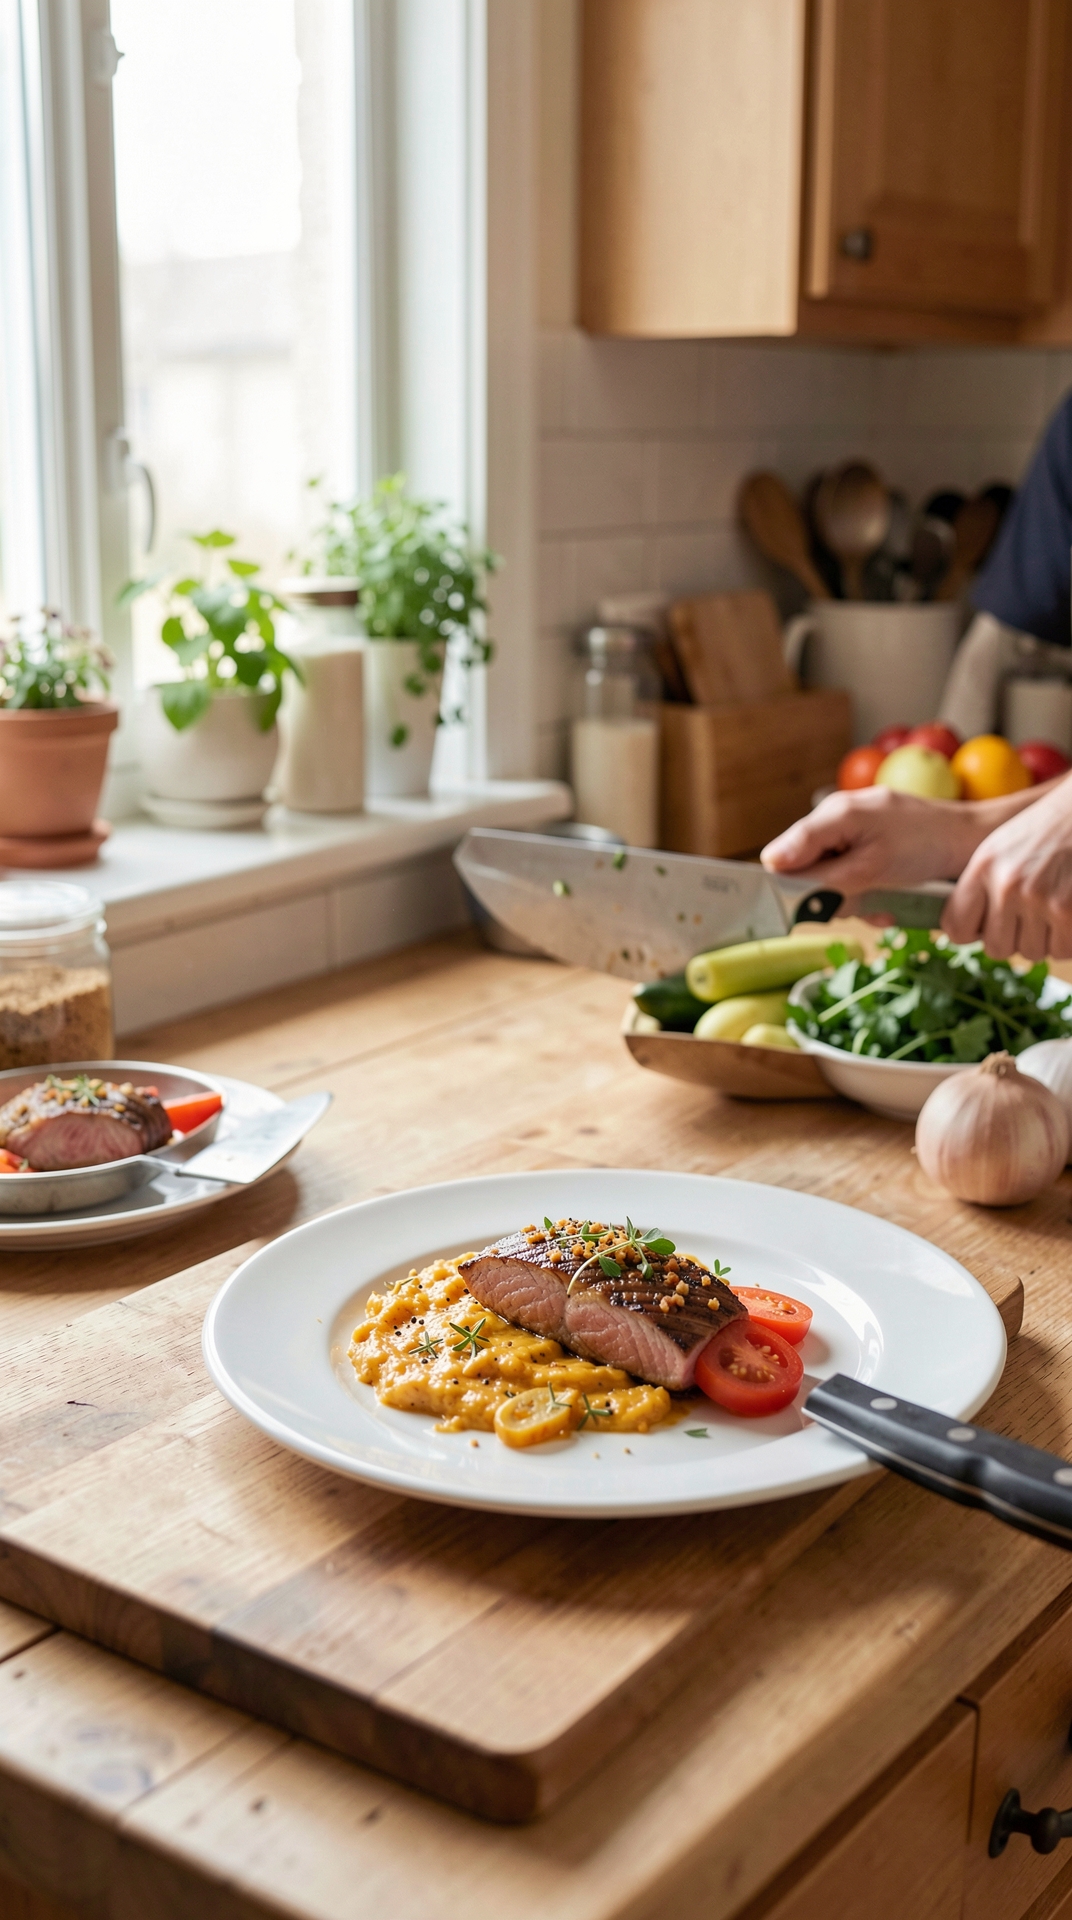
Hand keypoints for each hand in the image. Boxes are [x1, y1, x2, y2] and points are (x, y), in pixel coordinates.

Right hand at [761, 787, 979, 899]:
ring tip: (886, 902)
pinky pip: (851, 880)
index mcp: (833, 815)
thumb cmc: (927, 845)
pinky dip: (869, 896)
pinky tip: (892, 901)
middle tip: (862, 902)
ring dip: (855, 901)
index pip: (783, 855)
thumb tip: (774, 872)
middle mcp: (837, 820)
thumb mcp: (870, 866)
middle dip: (832, 896)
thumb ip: (821, 874)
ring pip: (829, 882)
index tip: (806, 908)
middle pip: (805, 872)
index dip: (788, 885)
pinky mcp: (868, 848)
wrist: (972, 842)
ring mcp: (854, 833)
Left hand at [943, 773, 1071, 957]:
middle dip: (1013, 939)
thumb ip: (982, 887)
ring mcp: (1039, 899)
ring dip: (1043, 939)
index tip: (986, 925)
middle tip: (1028, 917)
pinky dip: (1067, 939)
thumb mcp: (1001, 848)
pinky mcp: (1067, 910)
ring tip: (1051, 908)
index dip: (973, 932)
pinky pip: (1061, 951)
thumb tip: (968, 932)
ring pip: (1031, 953)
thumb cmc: (1045, 831)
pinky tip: (1068, 913)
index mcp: (984, 867)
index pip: (956, 928)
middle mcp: (1007, 884)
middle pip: (997, 948)